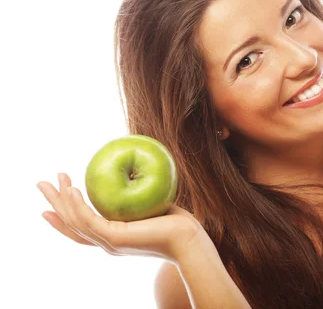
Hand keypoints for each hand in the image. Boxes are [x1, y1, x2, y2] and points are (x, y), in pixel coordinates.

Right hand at [37, 172, 204, 262]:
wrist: (188, 238)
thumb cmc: (175, 221)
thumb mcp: (150, 204)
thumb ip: (137, 195)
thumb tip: (132, 172)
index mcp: (113, 237)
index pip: (80, 230)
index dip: (61, 218)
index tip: (48, 206)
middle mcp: (107, 243)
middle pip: (71, 225)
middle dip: (54, 204)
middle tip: (42, 183)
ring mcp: (109, 243)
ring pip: (75, 222)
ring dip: (62, 200)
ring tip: (56, 180)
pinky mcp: (114, 238)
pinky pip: (89, 220)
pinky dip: (77, 205)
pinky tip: (71, 189)